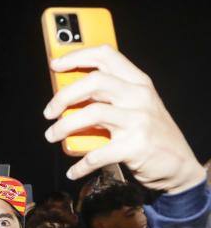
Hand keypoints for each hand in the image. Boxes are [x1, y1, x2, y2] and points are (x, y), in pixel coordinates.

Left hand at [44, 45, 204, 193]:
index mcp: (138, 82)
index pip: (106, 56)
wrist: (178, 164)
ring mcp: (138, 120)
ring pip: (92, 113)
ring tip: (52, 135)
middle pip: (94, 82)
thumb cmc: (150, 133)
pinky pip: (97, 154)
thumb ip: (110, 96)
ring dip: (63, 126)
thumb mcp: (136, 106)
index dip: (76, 57)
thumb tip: (67, 95)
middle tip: (49, 112)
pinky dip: (80, 165)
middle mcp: (139, 96)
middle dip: (64, 96)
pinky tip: (73, 171)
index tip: (55, 65)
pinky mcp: (134, 146)